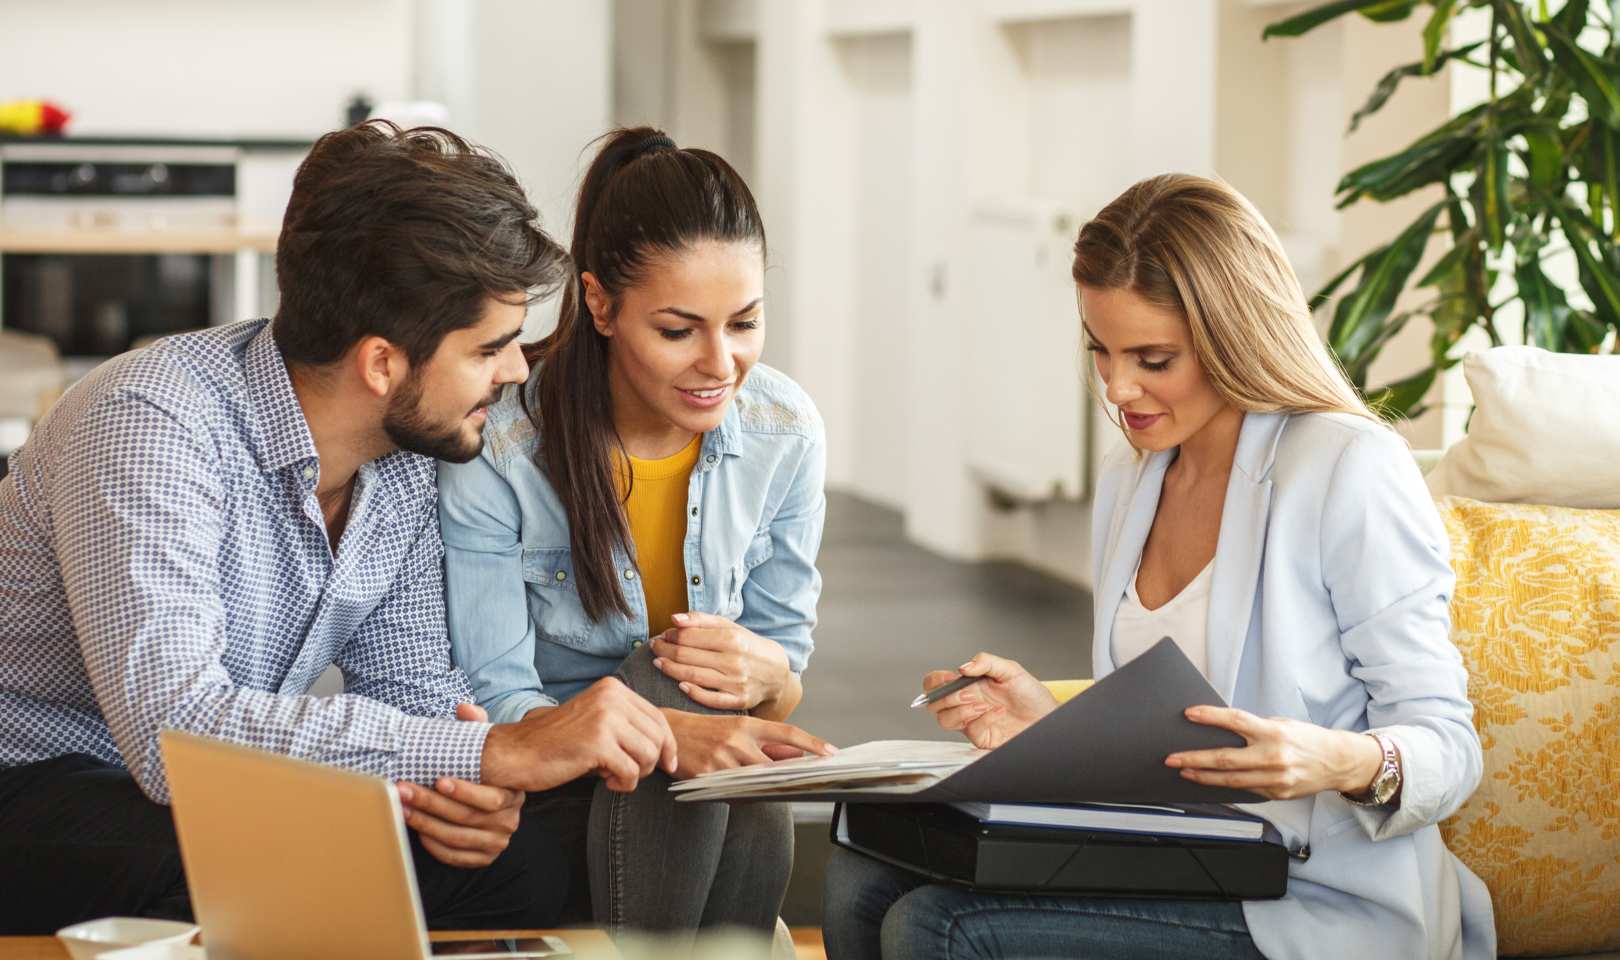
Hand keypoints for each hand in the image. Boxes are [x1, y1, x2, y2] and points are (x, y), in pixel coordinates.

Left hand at [396, 702, 520, 867]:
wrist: (496, 804)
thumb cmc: (485, 773)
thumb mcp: (486, 749)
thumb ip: (477, 727)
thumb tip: (464, 707)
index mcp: (512, 795)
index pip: (490, 798)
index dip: (463, 791)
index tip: (438, 780)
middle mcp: (508, 822)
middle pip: (466, 818)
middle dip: (430, 803)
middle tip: (405, 789)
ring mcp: (496, 843)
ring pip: (456, 838)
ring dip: (425, 823)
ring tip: (402, 807)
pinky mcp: (483, 858)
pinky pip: (454, 856)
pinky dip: (433, 844)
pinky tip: (417, 829)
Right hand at [480, 676, 677, 793]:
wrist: (518, 752)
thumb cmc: (558, 742)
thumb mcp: (597, 720)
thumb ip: (627, 724)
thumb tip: (666, 746)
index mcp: (613, 688)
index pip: (658, 717)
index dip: (668, 744)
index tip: (668, 764)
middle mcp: (611, 697)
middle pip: (658, 736)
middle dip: (652, 762)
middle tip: (629, 772)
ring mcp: (605, 718)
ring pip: (649, 754)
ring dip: (636, 773)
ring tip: (613, 774)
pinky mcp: (598, 743)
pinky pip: (631, 772)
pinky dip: (624, 783)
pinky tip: (605, 780)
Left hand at [650, 612, 793, 715]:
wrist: (776, 673)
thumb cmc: (748, 646)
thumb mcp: (730, 627)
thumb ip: (702, 620)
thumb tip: (675, 618)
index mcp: (732, 638)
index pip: (690, 636)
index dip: (671, 635)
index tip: (663, 635)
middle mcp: (734, 660)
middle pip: (687, 656)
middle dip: (665, 651)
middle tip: (655, 649)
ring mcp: (736, 683)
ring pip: (693, 676)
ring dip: (670, 669)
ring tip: (658, 663)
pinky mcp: (738, 701)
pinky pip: (709, 699)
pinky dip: (692, 692)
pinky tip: (679, 685)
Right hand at [662, 709, 836, 778]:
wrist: (666, 731)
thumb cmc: (706, 731)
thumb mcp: (736, 729)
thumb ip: (766, 743)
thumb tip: (797, 755)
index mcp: (747, 724)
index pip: (787, 732)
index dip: (812, 742)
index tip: (831, 752)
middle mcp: (737, 739)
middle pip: (774, 766)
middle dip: (786, 777)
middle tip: (798, 783)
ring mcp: (722, 758)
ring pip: (755, 784)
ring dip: (758, 788)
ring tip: (749, 782)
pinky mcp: (707, 775)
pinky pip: (734, 795)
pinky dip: (737, 796)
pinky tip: (729, 788)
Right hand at [926, 653, 1058, 748]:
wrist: (1048, 716)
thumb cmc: (1031, 694)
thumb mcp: (1010, 669)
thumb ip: (986, 662)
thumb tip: (963, 667)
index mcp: (968, 685)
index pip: (936, 684)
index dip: (935, 682)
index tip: (949, 679)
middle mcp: (966, 703)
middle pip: (934, 704)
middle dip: (947, 698)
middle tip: (969, 693)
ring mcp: (972, 721)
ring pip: (945, 720)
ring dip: (961, 711)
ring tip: (983, 704)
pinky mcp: (982, 737)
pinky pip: (971, 731)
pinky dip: (983, 720)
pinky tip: (998, 712)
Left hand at [1165, 706, 1394, 801]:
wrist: (1339, 762)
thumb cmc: (1307, 739)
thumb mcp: (1281, 725)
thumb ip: (1253, 729)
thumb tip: (1221, 731)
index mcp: (1273, 733)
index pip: (1234, 721)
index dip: (1209, 717)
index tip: (1189, 714)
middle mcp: (1273, 757)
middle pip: (1225, 759)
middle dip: (1194, 758)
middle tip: (1172, 757)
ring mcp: (1275, 779)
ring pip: (1230, 780)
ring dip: (1203, 776)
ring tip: (1184, 771)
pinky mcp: (1277, 794)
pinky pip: (1244, 790)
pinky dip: (1224, 786)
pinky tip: (1209, 782)